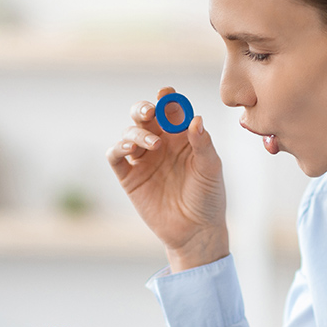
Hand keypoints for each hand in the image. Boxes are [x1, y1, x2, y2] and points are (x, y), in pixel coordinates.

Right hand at [106, 87, 229, 270]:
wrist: (196, 232)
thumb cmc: (208, 198)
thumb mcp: (210, 169)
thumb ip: (203, 144)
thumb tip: (196, 119)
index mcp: (182, 137)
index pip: (171, 110)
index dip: (167, 99)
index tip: (166, 94)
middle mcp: (161, 144)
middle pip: (144, 116)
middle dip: (143, 108)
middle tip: (149, 112)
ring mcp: (144, 160)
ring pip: (130, 133)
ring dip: (137, 132)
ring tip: (152, 144)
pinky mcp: (130, 177)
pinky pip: (116, 156)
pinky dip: (118, 148)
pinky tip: (130, 149)